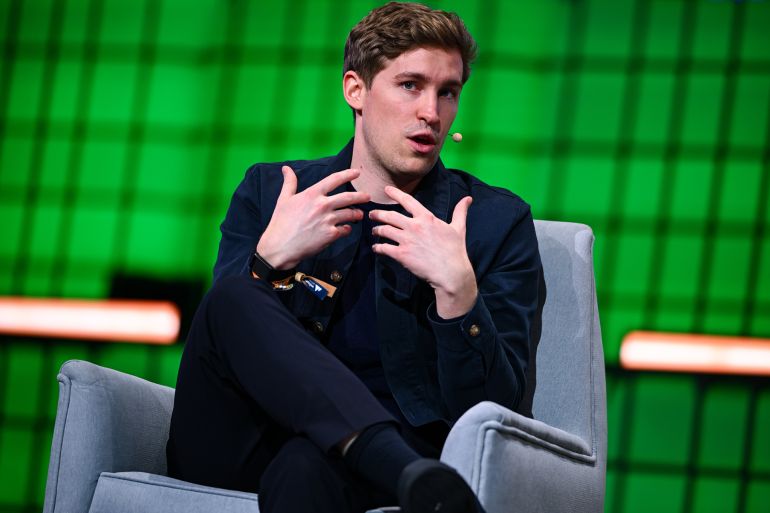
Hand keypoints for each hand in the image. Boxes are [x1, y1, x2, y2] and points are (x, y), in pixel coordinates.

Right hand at [257, 166, 369, 268]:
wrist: (280, 247)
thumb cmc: (280, 223)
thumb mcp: (283, 200)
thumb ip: (289, 183)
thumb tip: (286, 168)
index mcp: (312, 194)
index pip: (334, 179)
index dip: (348, 174)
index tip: (357, 173)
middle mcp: (322, 205)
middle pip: (348, 197)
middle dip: (361, 196)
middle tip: (368, 196)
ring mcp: (328, 220)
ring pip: (350, 214)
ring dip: (356, 214)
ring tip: (359, 215)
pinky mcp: (331, 235)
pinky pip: (346, 230)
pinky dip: (347, 229)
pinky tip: (346, 229)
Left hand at [370, 186, 477, 318]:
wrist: (451, 273)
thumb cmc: (455, 250)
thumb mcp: (458, 228)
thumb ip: (460, 212)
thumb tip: (468, 199)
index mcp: (426, 217)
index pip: (407, 200)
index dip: (395, 193)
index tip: (386, 189)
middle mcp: (414, 226)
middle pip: (389, 216)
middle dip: (378, 214)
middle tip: (372, 214)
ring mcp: (406, 240)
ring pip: (384, 231)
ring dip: (376, 230)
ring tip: (374, 231)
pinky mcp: (402, 255)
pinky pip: (384, 248)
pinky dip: (378, 247)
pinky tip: (376, 247)